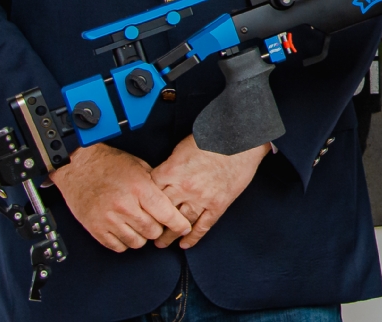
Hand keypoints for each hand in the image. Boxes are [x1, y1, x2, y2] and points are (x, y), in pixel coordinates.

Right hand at [48, 142, 191, 252]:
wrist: (78, 167)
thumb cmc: (109, 164)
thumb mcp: (138, 166)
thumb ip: (155, 184)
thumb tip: (172, 200)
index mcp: (139, 188)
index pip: (166, 214)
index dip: (179, 224)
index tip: (184, 228)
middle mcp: (125, 206)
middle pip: (153, 231)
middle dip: (158, 228)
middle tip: (154, 220)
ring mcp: (109, 219)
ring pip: (137, 242)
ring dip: (141, 236)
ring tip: (138, 224)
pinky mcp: (96, 229)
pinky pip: (119, 247)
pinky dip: (125, 241)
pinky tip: (124, 229)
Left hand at [148, 135, 270, 248]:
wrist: (242, 139)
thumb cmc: (214, 136)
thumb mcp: (183, 145)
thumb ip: (171, 164)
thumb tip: (163, 176)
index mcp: (173, 170)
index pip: (151, 192)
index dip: (143, 203)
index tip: (139, 210)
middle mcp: (185, 187)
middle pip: (162, 211)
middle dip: (153, 224)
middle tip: (146, 232)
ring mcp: (202, 197)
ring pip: (181, 222)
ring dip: (170, 235)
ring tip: (161, 244)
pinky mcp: (218, 204)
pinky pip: (204, 225)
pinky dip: (194, 237)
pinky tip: (185, 244)